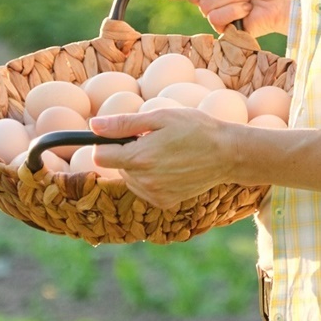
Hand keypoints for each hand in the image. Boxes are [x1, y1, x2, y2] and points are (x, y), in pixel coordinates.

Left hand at [90, 110, 238, 210]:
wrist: (227, 153)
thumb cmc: (195, 128)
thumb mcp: (160, 117)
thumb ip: (123, 123)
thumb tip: (93, 125)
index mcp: (139, 158)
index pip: (98, 156)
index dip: (106, 143)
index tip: (122, 135)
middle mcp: (144, 181)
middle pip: (116, 166)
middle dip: (127, 152)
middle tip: (154, 140)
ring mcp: (154, 194)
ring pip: (130, 178)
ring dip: (139, 166)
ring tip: (165, 153)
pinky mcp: (164, 202)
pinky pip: (144, 189)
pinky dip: (151, 178)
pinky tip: (170, 167)